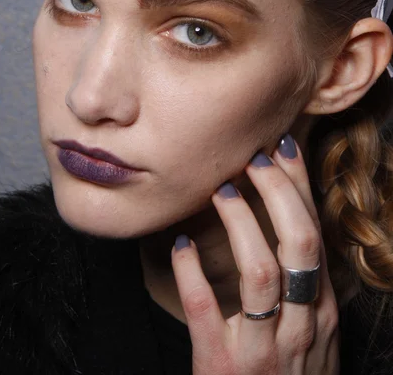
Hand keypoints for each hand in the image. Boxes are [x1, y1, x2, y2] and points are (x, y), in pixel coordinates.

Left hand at [171, 135, 339, 373]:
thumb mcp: (312, 331)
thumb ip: (304, 285)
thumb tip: (288, 220)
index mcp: (321, 310)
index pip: (315, 235)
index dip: (300, 188)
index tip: (281, 148)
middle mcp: (302, 325)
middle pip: (299, 244)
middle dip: (279, 193)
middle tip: (254, 158)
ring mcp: (263, 347)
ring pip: (260, 272)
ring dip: (240, 222)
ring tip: (223, 189)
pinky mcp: (221, 364)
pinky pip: (205, 310)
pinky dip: (191, 271)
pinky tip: (180, 243)